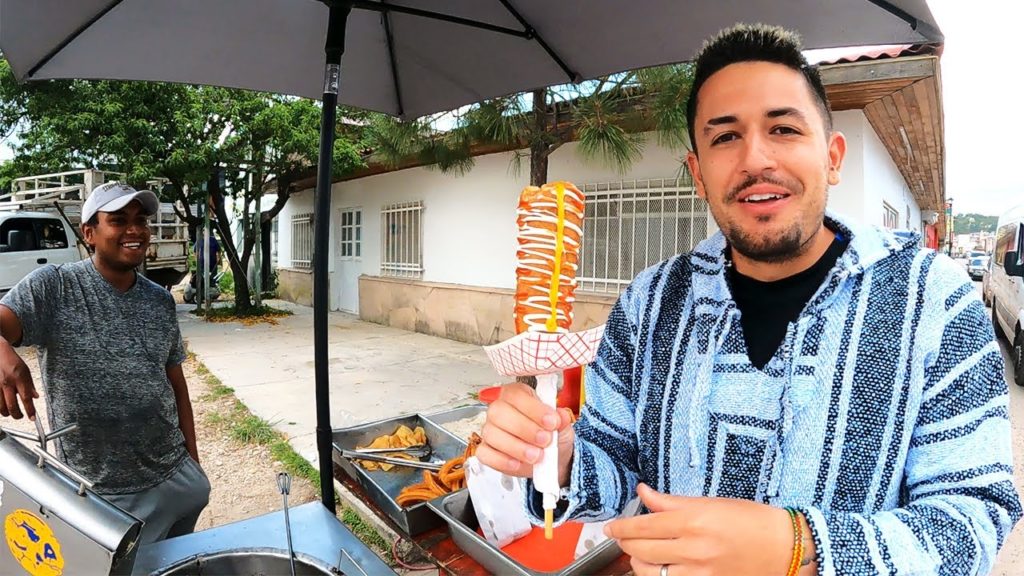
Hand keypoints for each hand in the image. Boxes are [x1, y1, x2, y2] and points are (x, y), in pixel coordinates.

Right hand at [0, 341, 38, 419]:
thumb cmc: (12, 362)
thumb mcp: (26, 371)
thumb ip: (30, 385)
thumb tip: (36, 397)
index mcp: (19, 378)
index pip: (26, 398)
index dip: (30, 410)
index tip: (32, 417)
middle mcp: (7, 383)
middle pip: (12, 405)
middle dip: (17, 415)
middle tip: (21, 416)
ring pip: (0, 407)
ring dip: (6, 413)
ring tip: (11, 413)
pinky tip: (2, 407)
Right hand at [476, 382, 574, 481]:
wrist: (552, 458)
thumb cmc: (551, 434)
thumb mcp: (561, 425)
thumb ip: (561, 419)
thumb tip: (561, 416)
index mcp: (517, 395)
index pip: (516, 395)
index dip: (533, 409)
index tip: (551, 422)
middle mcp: (500, 409)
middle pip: (499, 412)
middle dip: (524, 428)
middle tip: (544, 440)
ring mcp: (490, 430)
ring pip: (492, 434)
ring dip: (516, 447)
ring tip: (536, 455)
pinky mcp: (486, 450)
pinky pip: (485, 454)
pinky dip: (503, 461)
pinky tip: (518, 463)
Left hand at [603, 484, 793, 575]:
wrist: (784, 548)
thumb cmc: (752, 521)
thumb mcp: (710, 502)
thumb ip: (671, 501)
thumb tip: (643, 492)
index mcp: (693, 520)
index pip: (642, 526)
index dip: (620, 527)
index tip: (611, 527)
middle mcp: (694, 548)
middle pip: (640, 549)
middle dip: (624, 543)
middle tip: (622, 536)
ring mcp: (700, 572)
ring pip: (649, 572)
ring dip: (638, 562)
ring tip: (640, 553)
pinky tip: (658, 568)